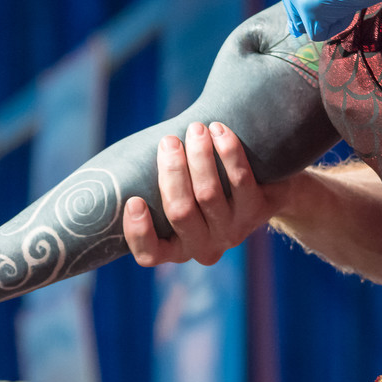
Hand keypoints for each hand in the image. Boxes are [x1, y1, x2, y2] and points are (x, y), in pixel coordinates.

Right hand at [124, 122, 288, 266]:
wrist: (265, 188)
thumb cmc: (202, 183)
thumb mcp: (176, 192)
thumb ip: (151, 184)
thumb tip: (116, 163)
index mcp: (176, 247)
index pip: (150, 254)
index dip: (139, 231)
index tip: (134, 200)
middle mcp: (204, 246)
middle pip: (180, 212)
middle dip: (172, 172)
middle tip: (168, 141)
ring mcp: (233, 231)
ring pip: (209, 194)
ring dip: (199, 156)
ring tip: (195, 128)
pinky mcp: (258, 211)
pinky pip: (240, 180)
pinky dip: (228, 151)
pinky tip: (219, 130)